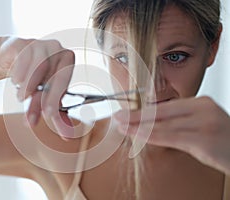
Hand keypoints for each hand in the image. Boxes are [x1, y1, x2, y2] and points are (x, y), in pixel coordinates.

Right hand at [0, 37, 74, 137]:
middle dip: (41, 101)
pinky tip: (16, 81)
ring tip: (22, 99)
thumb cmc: (36, 77)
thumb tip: (67, 136)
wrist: (13, 58)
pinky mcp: (24, 42)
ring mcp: (41, 44)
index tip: (48, 115)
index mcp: (67, 60)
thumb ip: (57, 114)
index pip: (63, 82)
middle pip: (50, 78)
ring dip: (29, 87)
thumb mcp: (46, 96)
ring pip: (38, 68)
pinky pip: (22, 60)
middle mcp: (57, 49)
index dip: (55, 99)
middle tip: (32, 119)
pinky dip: (19, 73)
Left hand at [115, 97, 229, 174]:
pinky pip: (172, 137)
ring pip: (164, 124)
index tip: (126, 114)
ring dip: (139, 126)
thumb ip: (179, 123)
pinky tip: (138, 135)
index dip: (143, 111)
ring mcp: (205, 123)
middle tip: (117, 118)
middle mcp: (203, 109)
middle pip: (162, 112)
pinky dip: (152, 136)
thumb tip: (152, 126)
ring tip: (122, 126)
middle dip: (136, 116)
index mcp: (200, 103)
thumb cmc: (222, 142)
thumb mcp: (201, 125)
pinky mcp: (205, 139)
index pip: (165, 107)